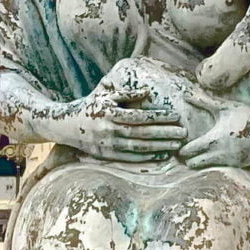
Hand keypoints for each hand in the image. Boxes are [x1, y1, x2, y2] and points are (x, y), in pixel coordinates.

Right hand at [42, 102, 189, 164]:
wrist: (66, 126)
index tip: (176, 116)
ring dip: (160, 147)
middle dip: (165, 133)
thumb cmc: (90, 107)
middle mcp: (110, 130)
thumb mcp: (106, 96)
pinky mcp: (107, 156)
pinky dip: (148, 158)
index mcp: (111, 113)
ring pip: (139, 147)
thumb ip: (127, 94)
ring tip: (177, 145)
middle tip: (184, 133)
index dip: (159, 117)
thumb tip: (148, 92)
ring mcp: (109, 145)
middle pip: (143, 133)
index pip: (140, 116)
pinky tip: (162, 155)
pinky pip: (131, 158)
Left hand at [176, 106, 249, 169]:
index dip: (183, 150)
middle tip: (186, 153)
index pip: (190, 150)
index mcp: (215, 139)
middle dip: (188, 159)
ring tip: (197, 156)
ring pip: (205, 169)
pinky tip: (211, 158)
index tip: (181, 145)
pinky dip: (212, 166)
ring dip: (199, 164)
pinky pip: (217, 170)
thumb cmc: (244, 117)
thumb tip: (186, 94)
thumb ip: (204, 102)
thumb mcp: (224, 108)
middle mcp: (220, 153)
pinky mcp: (235, 167)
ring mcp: (228, 162)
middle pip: (194, 164)